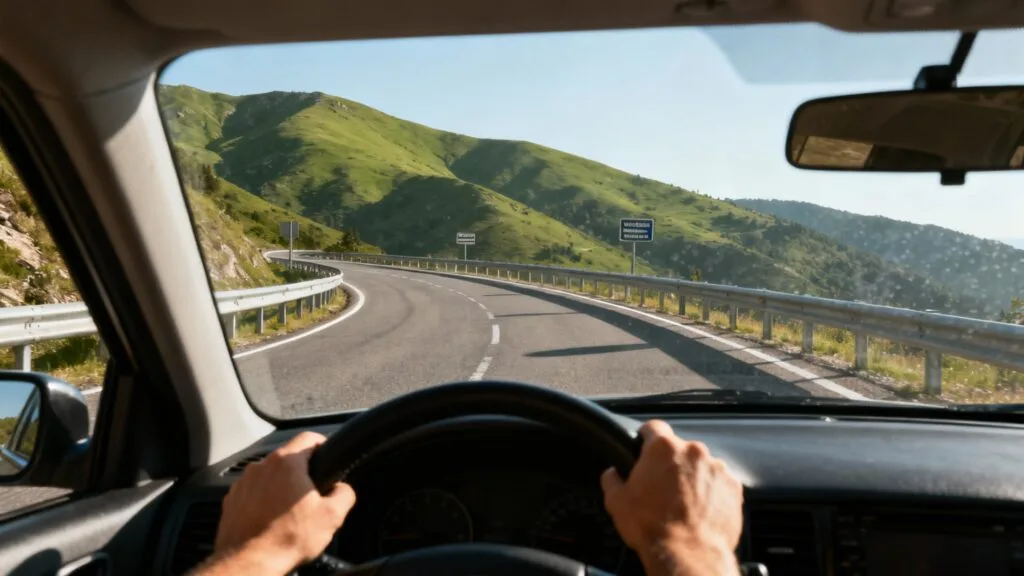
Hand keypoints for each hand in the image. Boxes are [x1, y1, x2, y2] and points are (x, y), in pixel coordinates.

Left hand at [213, 431, 355, 572]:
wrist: (249, 564)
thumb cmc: (286, 539)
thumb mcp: (331, 516)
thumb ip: (344, 493)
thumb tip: (342, 489)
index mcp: (286, 463)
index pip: (308, 437)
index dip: (322, 443)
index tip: (326, 454)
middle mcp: (260, 467)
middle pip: (287, 459)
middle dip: (301, 472)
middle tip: (311, 494)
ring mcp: (242, 484)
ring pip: (268, 477)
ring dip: (279, 487)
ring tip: (289, 512)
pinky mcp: (231, 502)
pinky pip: (252, 494)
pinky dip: (262, 502)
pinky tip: (270, 521)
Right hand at [600, 420, 742, 575]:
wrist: (688, 554)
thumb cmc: (652, 527)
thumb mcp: (617, 502)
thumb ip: (612, 480)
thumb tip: (612, 474)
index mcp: (662, 448)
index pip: (654, 427)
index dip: (647, 436)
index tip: (645, 445)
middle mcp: (693, 451)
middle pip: (679, 449)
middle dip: (671, 463)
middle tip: (662, 487)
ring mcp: (716, 468)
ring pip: (702, 466)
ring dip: (693, 478)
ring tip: (684, 503)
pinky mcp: (734, 486)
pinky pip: (720, 483)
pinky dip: (712, 493)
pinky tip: (701, 510)